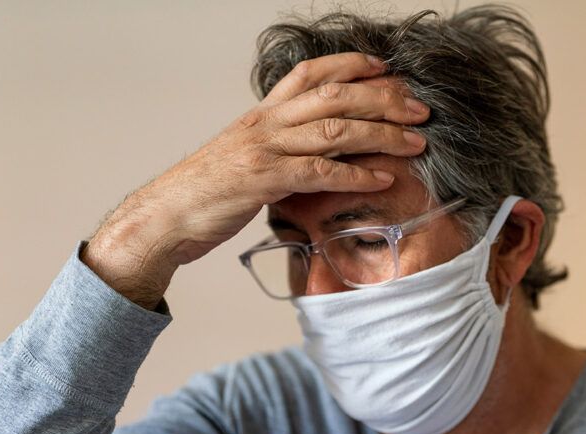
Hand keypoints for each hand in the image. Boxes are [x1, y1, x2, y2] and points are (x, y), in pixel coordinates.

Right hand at [84, 52, 429, 307]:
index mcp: (262, 114)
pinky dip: (356, 175)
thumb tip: (311, 154)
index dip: (350, 65)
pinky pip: (319, 172)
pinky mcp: (263, 180)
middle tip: (420, 109)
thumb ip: (277, 149)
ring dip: (381, 134)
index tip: (385, 68)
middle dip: (383, 100)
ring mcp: (264, 149)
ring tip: (415, 142)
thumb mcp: (243, 158)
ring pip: (334, 130)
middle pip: (334, 97)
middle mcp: (265, 123)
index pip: (310, 73)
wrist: (165, 216)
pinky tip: (383, 178)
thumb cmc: (206, 192)